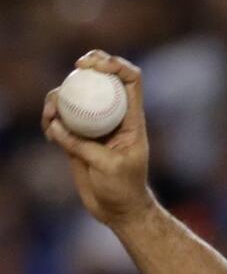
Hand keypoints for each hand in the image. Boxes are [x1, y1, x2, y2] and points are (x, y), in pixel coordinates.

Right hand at [42, 50, 154, 227]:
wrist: (117, 208)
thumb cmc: (123, 188)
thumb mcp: (108, 166)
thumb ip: (82, 145)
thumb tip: (56, 125)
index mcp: (131, 118)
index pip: (131, 80)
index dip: (116, 64)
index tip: (94, 65)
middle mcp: (113, 115)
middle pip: (102, 79)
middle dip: (89, 65)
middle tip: (75, 68)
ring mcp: (94, 125)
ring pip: (76, 97)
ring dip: (60, 96)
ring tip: (50, 113)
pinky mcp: (77, 137)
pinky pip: (60, 119)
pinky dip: (51, 118)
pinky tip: (48, 130)